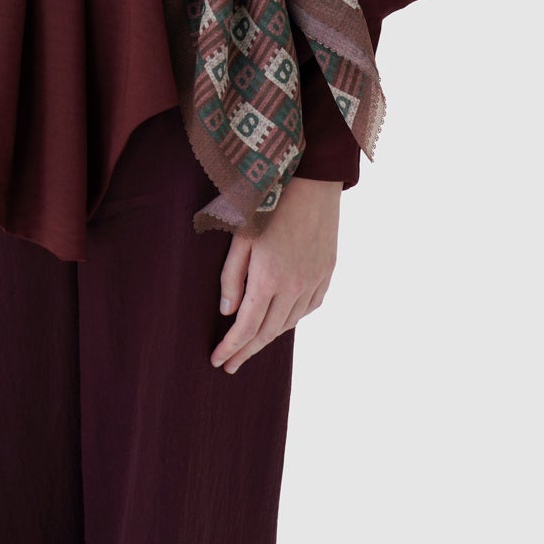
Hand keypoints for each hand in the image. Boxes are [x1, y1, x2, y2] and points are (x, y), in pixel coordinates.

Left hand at [210, 177, 341, 373]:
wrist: (312, 179)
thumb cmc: (268, 201)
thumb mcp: (240, 234)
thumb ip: (232, 276)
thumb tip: (227, 312)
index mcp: (268, 278)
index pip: (246, 327)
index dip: (231, 348)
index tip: (217, 361)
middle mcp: (294, 286)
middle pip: (267, 331)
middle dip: (246, 351)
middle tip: (230, 365)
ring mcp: (314, 280)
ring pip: (290, 322)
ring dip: (269, 337)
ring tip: (251, 345)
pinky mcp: (327, 271)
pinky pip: (309, 307)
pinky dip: (293, 319)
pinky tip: (283, 320)